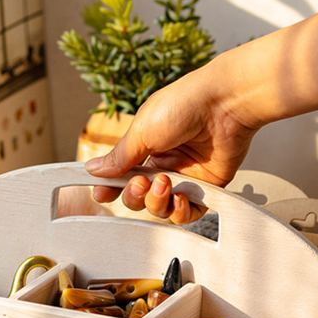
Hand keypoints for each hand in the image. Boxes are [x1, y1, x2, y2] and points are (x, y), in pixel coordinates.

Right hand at [84, 53, 260, 223]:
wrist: (225, 104)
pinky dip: (181, 212)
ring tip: (165, 183)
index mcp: (145, 147)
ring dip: (157, 202)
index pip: (122, 176)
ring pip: (161, 208)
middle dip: (135, 196)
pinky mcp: (207, 187)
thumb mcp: (142, 130)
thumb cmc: (184, 106)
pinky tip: (181, 197)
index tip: (102, 194)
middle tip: (142, 182)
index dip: (111, 188)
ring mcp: (185, 177)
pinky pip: (188, 213)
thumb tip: (93, 169)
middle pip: (138, 197)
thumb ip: (119, 157)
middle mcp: (163, 163)